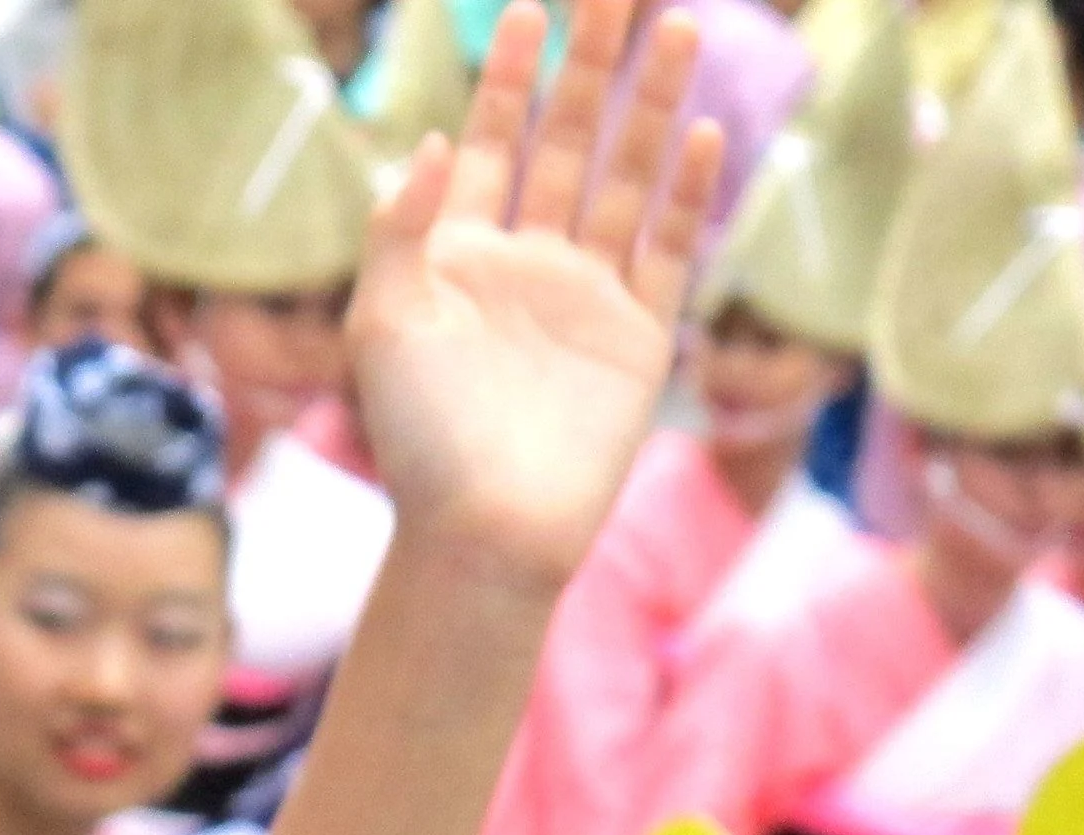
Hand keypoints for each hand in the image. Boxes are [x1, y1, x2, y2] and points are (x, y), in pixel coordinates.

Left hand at [348, 0, 724, 592]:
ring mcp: (587, 297)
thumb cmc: (420, 442)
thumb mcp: (381, 325)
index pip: (488, 145)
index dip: (508, 79)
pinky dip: (685, 193)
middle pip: (567, 142)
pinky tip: (701, 133)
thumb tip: (427, 140)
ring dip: (649, 106)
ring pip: (625, 179)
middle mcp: (527, 265)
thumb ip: (398, 229)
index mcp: (459, 258)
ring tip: (675, 28)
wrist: (485, 533)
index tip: (529, 11)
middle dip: (592, 65)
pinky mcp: (637, 338)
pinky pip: (668, 250)